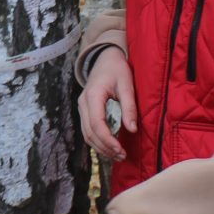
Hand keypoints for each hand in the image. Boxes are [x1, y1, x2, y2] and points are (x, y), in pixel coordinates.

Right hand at [78, 46, 137, 160]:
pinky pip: (87, 130)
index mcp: (93, 96)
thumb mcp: (127, 85)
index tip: (120, 150)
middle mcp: (83, 103)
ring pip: (86, 134)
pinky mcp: (84, 110)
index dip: (107, 140)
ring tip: (117, 154)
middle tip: (122, 156)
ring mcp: (81, 107)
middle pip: (89, 133)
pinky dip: (97, 141)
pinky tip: (110, 146)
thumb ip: (129, 107)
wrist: (105, 58)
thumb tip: (132, 129)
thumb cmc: (117, 69)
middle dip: (105, 147)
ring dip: (100, 147)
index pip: (96, 124)